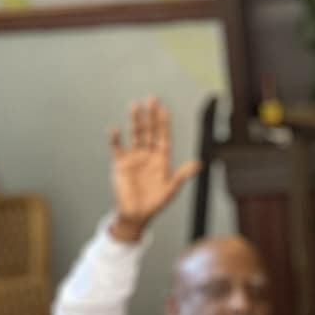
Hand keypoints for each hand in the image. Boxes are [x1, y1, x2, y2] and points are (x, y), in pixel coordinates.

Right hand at [108, 97, 199, 242]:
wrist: (136, 215)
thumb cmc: (155, 203)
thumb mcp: (171, 189)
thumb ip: (182, 174)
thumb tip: (199, 164)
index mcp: (161, 160)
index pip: (163, 137)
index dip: (164, 124)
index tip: (164, 109)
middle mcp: (148, 155)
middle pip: (150, 131)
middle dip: (151, 116)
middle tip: (152, 99)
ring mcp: (134, 157)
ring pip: (135, 135)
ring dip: (135, 121)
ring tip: (135, 106)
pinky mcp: (121, 163)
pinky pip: (117, 148)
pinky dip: (115, 139)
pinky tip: (116, 129)